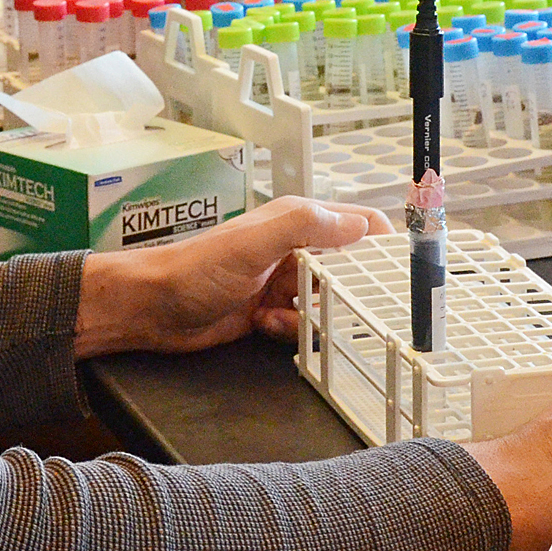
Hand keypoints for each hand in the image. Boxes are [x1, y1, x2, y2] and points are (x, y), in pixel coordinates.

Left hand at [74, 197, 394, 357]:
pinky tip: (266, 325)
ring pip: (329, 302)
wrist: (150, 307)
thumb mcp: (252, 243)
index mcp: (297, 220)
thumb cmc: (193, 267)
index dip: (384, 246)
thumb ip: (304, 226)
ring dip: (318, 314)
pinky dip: (292, 329)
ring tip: (288, 313)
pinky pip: (303, 325)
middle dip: (353, 291)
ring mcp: (283, 282)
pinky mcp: (270, 312)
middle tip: (352, 308)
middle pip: (350, 270)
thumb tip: (357, 224)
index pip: (360, 225)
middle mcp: (295, 248)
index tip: (401, 274)